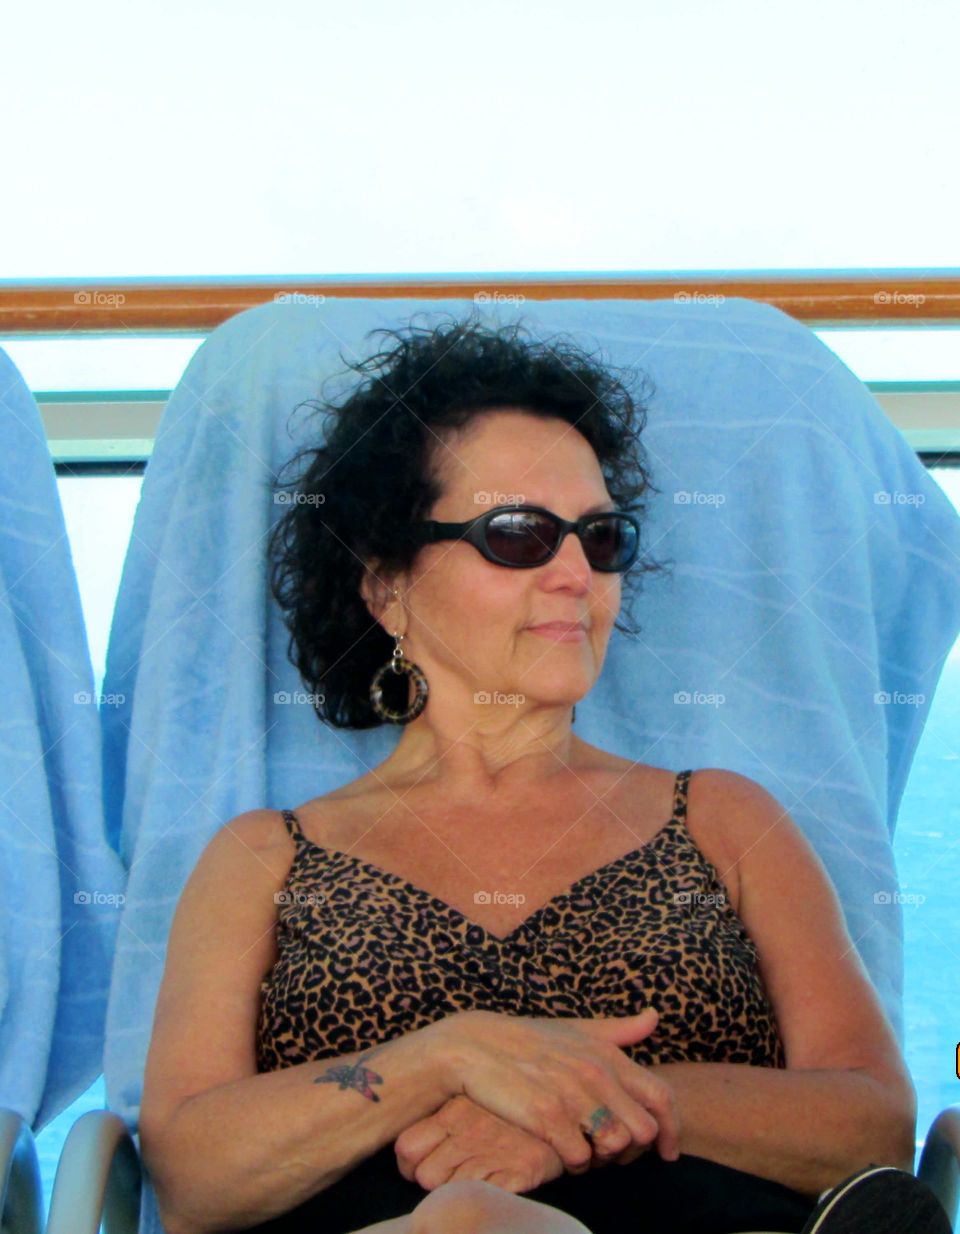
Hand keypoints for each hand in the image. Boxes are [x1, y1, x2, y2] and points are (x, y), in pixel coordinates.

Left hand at [395, 1093, 565, 1192]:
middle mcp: (469, 1131)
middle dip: (434, 1181)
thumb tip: (412, 1153)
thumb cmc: (507, 1111)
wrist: (562, 1109)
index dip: (410, 1164)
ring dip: (459, 1191)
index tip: (422, 1165)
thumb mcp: (470, 1103)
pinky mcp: (519, 1172)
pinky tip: (494, 1185)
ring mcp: (494, 1153)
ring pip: (451, 1192)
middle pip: (425, 1176)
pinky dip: (485, 1198)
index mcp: (453, 1110)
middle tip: (451, 1174)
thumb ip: (441, 1122)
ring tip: (475, 1178)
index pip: (406, 1146)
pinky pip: (484, 1198)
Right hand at [424, 1006, 680, 1172]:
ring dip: (606, 1157)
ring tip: (588, 1150)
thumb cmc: (529, 1040)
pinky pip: (579, 1158)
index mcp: (607, 1053)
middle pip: (644, 1129)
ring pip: (615, 1145)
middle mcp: (596, 1072)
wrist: (475, 1046)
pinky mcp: (547, 1116)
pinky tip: (563, 1151)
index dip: (673, 1129)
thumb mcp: (577, 1029)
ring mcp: (572, 1094)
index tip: (669, 1151)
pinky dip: (576, 1163)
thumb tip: (656, 1016)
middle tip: (616, 1155)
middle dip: (635, 1150)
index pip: (662, 1096)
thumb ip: (619, 1030)